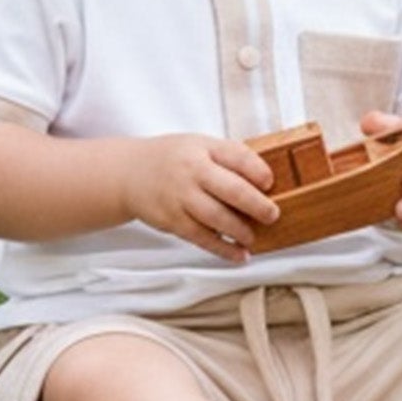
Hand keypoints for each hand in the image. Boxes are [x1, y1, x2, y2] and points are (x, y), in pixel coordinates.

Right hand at [124, 135, 277, 262]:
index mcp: (203, 148)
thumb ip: (229, 158)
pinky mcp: (172, 221)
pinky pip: (202, 238)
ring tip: (253, 237)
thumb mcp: (200, 145)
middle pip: (231, 190)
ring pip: (217, 218)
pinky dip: (223, 249)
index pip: (238, 156)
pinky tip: (238, 255)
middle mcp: (192, 171)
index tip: (270, 183)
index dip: (259, 171)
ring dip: (240, 231)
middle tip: (272, 214)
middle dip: (257, 205)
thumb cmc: (173, 159)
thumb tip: (265, 182)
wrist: (129, 173)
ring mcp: (181, 197)